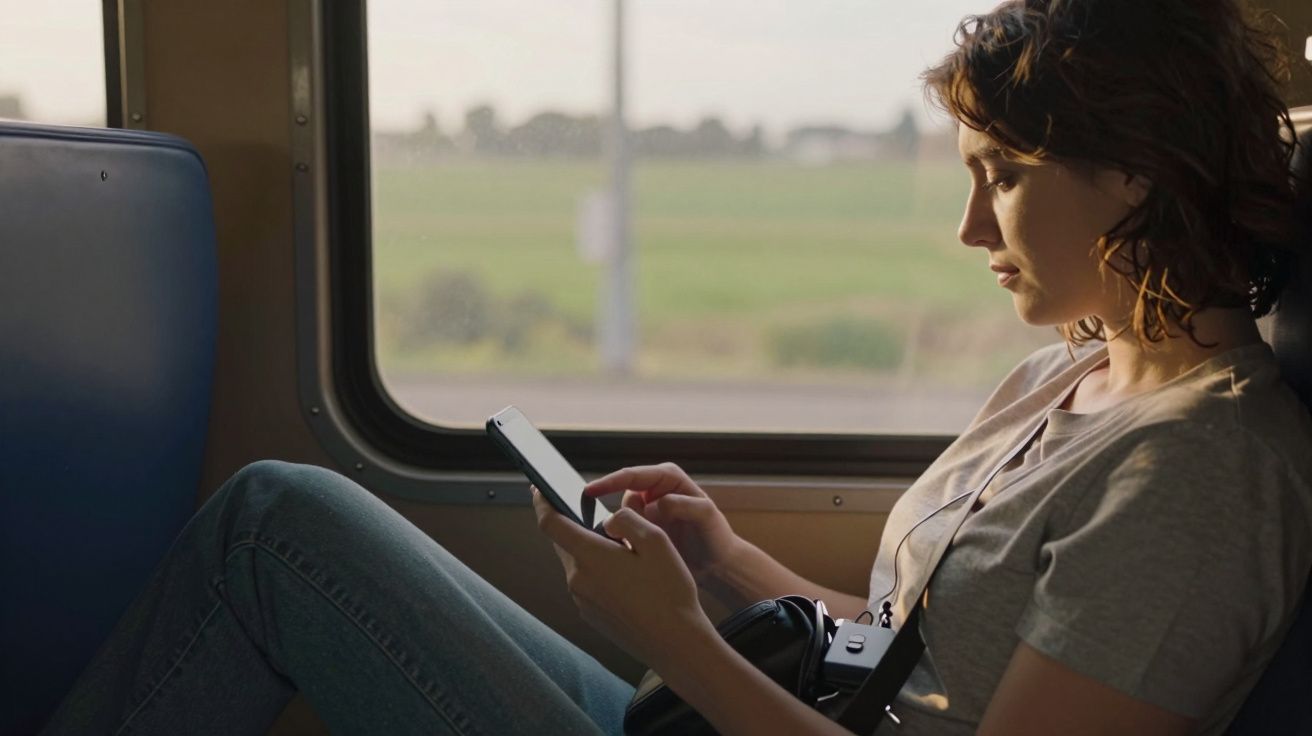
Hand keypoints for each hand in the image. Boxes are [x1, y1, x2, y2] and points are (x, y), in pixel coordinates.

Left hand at [532, 489, 714, 669]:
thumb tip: (608, 520)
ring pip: (577, 563)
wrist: (675, 642)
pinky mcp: (591, 615)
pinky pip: (587, 583)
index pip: (550, 523)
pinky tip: (626, 576)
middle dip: (574, 525)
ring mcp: (582, 600)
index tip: (539, 489)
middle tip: (594, 515)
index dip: (541, 502)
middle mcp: (577, 579)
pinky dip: (598, 571)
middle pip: (564, 543)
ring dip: (590, 550)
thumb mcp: (656, 541)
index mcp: (589, 556)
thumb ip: (626, 520)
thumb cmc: (669, 591)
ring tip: (621, 549)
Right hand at [584, 463, 742, 585]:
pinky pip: (624, 532)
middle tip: (630, 534)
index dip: (609, 482)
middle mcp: (654, 491)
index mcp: (668, 478)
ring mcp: (646, 512)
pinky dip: (625, 541)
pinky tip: (635, 552)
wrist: (716, 566)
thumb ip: (685, 505)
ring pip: (622, 517)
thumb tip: (659, 503)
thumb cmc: (715, 536)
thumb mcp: (706, 517)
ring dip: (626, 530)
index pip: (632, 475)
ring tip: (645, 546)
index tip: (589, 491)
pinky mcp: (642, 531)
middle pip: (622, 496)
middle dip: (622, 515)